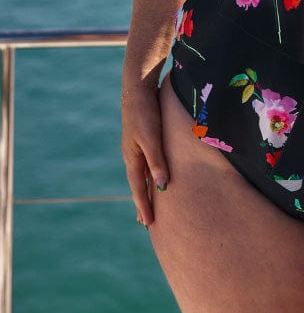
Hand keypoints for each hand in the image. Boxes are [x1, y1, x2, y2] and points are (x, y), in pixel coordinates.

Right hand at [121, 84, 169, 226]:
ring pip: (141, 174)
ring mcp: (136, 146)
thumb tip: (162, 186)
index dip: (144, 206)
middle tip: (146, 223)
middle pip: (137, 184)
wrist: (138, 87)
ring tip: (149, 203)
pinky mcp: (143, 137)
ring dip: (145, 189)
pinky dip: (149, 174)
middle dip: (142, 202)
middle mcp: (132, 155)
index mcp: (132, 158)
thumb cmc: (145, 112)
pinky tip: (153, 175)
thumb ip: (157, 161)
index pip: (138, 188)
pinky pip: (145, 162)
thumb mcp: (151, 138)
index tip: (148, 225)